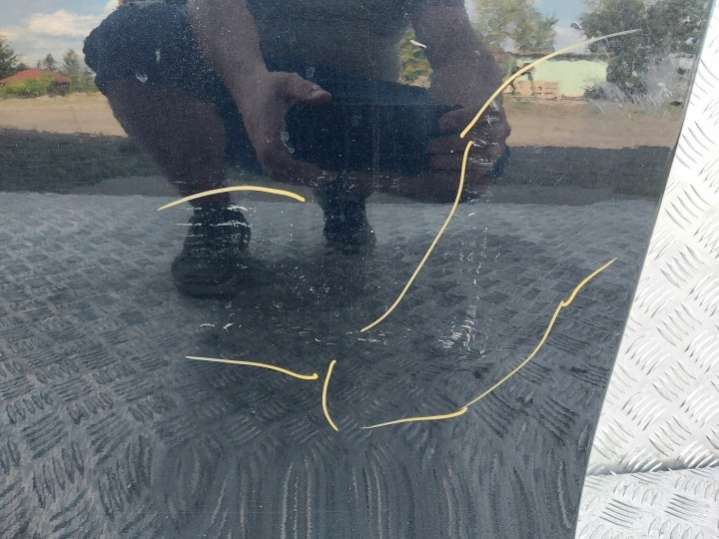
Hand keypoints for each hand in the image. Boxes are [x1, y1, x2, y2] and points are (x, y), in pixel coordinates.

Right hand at [234, 71, 333, 186]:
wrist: (248, 87)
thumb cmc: (270, 84)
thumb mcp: (288, 81)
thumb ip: (305, 89)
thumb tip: (326, 96)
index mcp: (265, 130)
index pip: (275, 155)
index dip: (294, 166)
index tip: (316, 169)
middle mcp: (260, 143)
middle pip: (277, 170)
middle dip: (300, 177)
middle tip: (325, 178)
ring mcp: (260, 148)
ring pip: (275, 173)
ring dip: (295, 179)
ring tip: (318, 180)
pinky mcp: (262, 150)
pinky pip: (274, 170)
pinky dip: (290, 176)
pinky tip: (306, 175)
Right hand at [428, 62, 510, 187]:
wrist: (465, 69)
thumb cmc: (452, 109)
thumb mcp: (450, 135)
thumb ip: (447, 155)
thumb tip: (426, 176)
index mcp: (490, 154)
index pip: (474, 177)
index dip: (454, 179)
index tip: (434, 177)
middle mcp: (499, 143)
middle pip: (474, 162)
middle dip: (449, 163)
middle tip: (428, 159)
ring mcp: (498, 125)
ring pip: (474, 142)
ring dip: (450, 145)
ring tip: (430, 145)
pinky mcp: (492, 106)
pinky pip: (474, 118)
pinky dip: (456, 121)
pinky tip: (441, 123)